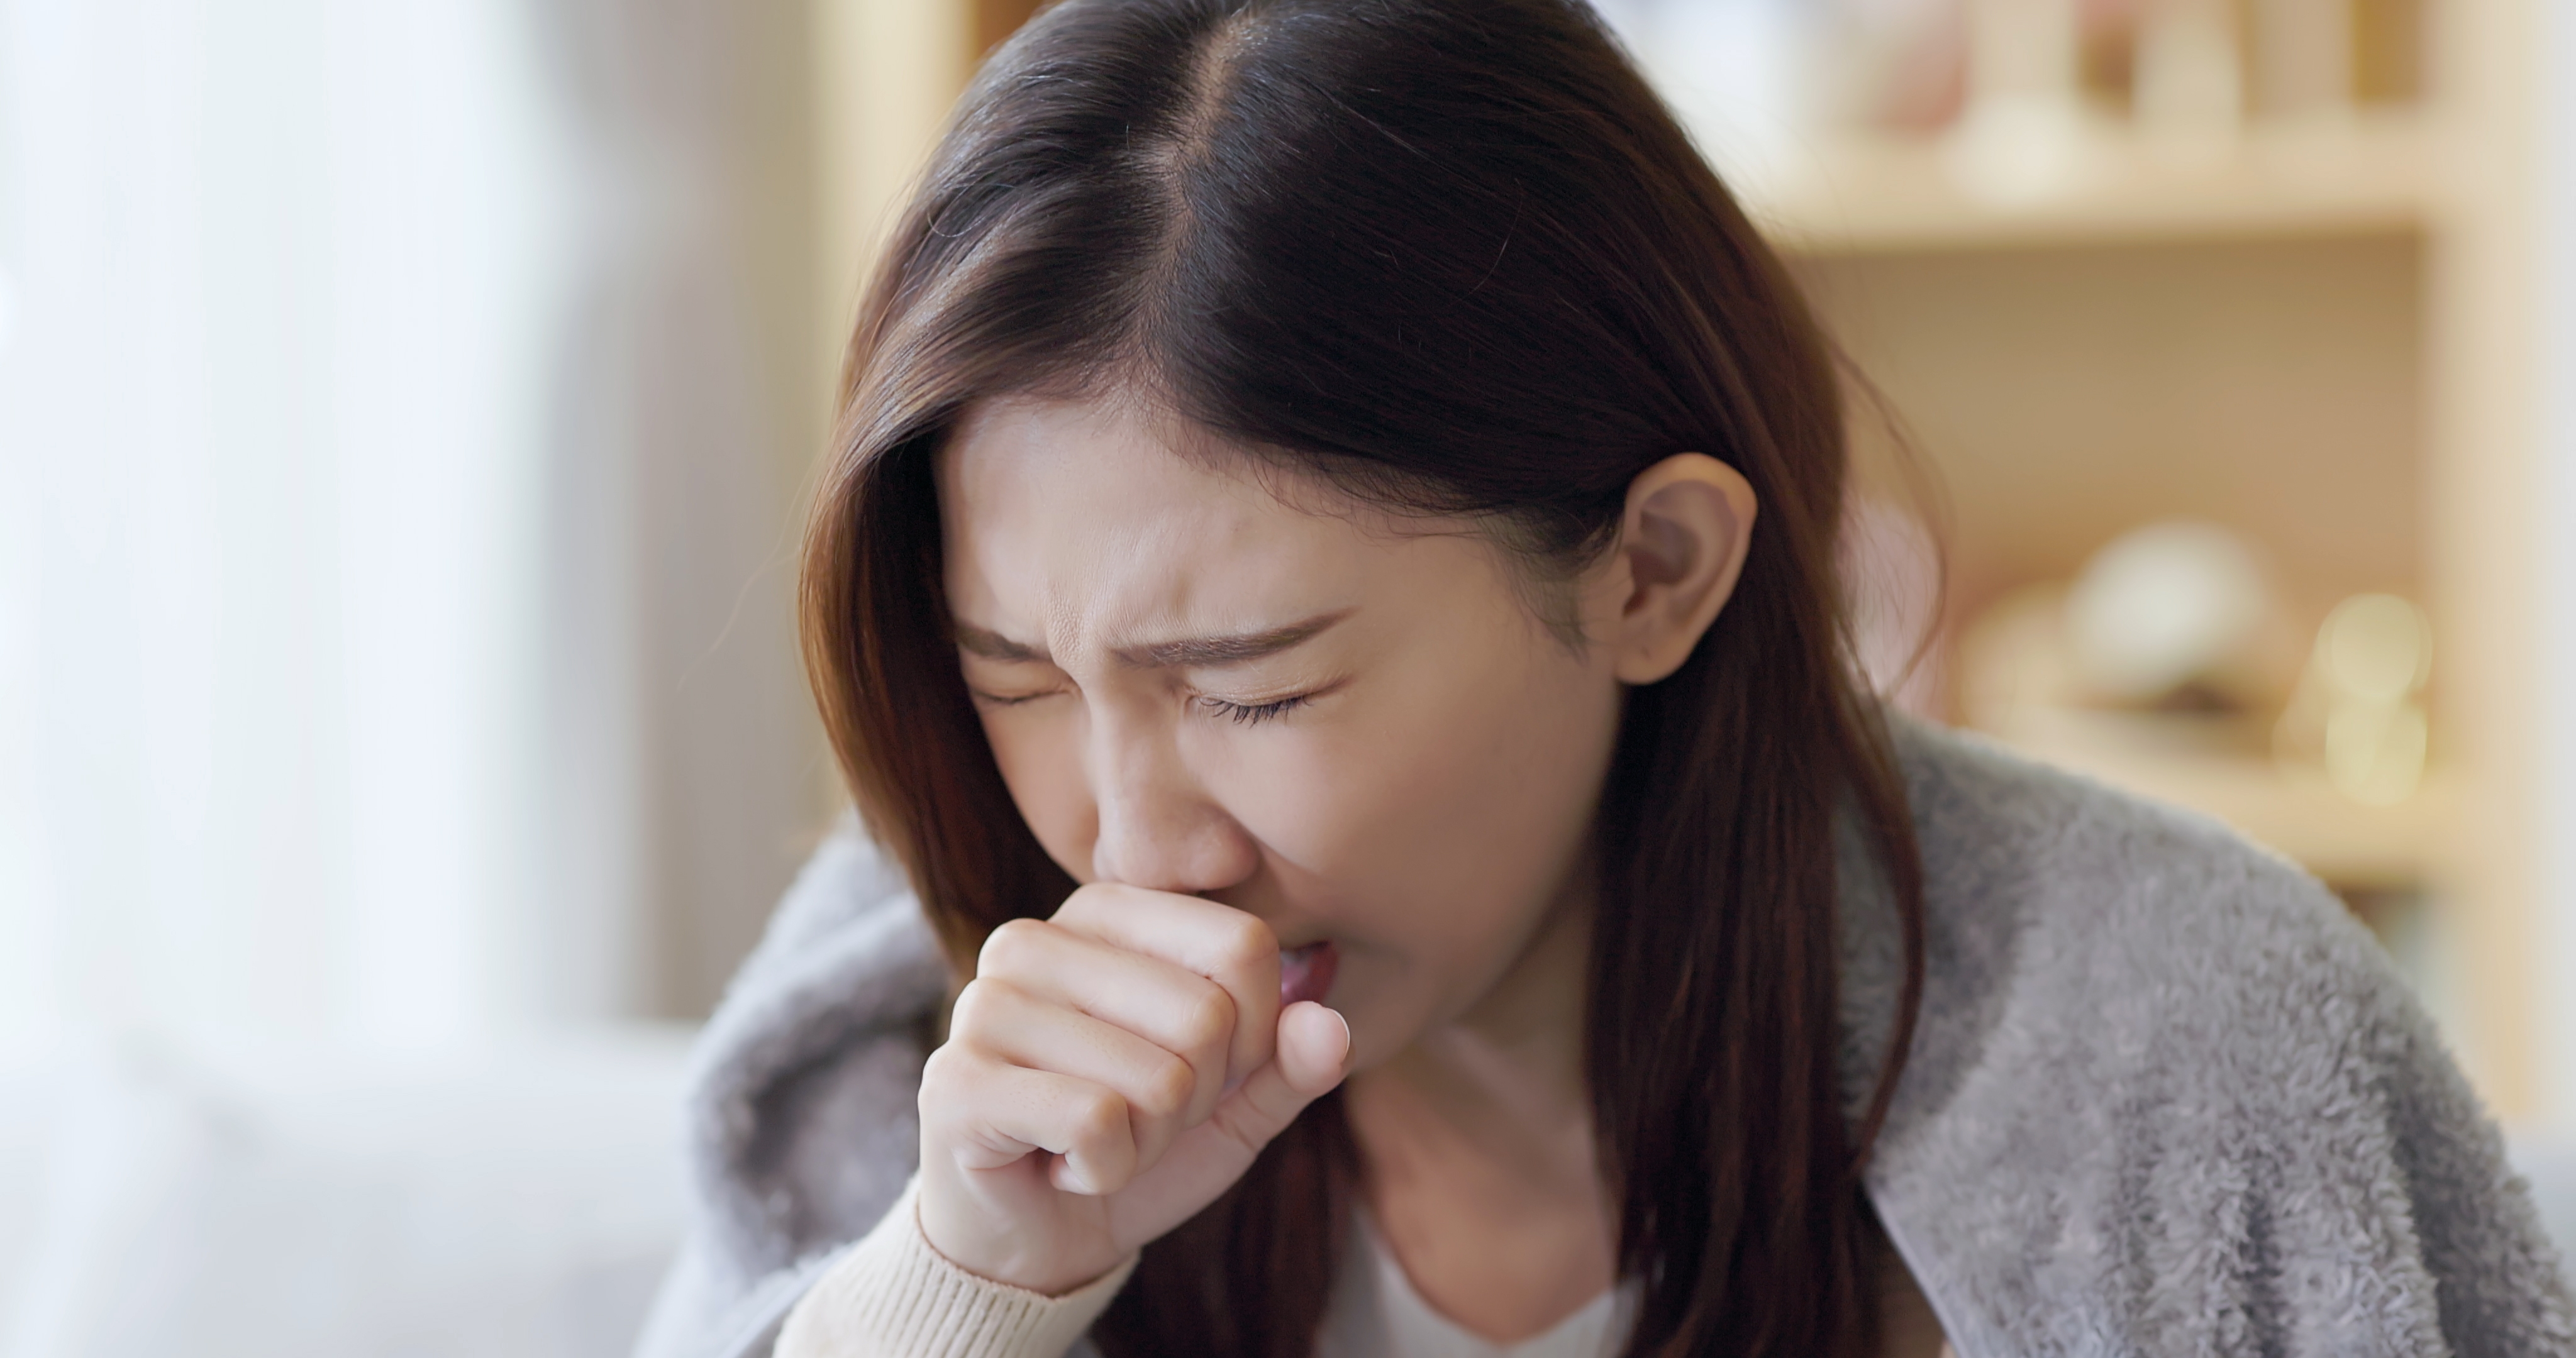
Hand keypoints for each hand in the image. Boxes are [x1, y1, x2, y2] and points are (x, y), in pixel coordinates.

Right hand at [915, 883, 1351, 1294]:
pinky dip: (1104, 1171)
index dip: (1253, 1036)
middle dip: (1193, 1101)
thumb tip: (1330, 1023)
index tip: (1198, 1073)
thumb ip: (1289, 1062)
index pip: (1243, 945)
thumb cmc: (1132, 1148)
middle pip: (1205, 1016)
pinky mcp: (955, 1080)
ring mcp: (984, 1004)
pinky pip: (1096, 1122)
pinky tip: (1062, 1167)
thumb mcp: (1232, 1106)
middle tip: (1134, 1119)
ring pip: (1156, 1077)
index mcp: (1106, 914)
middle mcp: (1034, 939)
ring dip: (1148, 1143)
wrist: (1032, 1240)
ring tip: (1094, 1142)